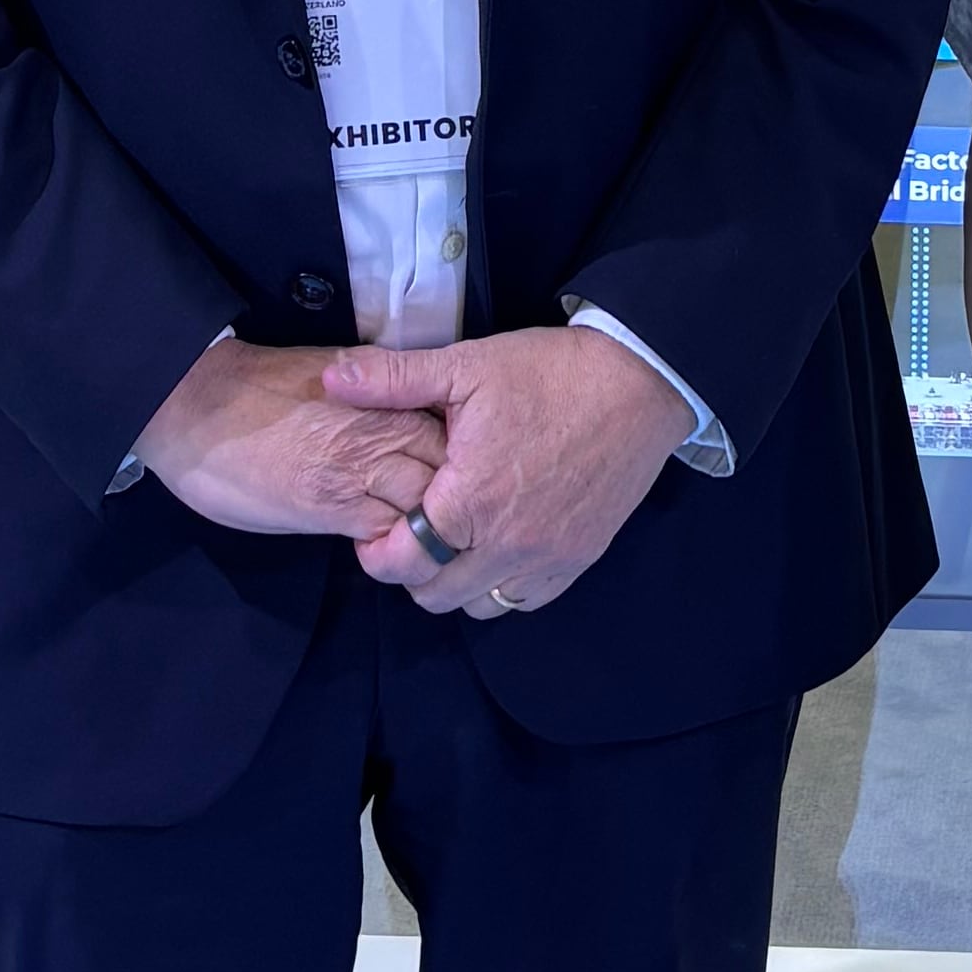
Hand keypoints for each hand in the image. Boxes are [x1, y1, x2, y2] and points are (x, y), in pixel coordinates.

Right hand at [132, 332, 443, 540]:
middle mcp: (385, 426)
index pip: (453, 427)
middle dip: (458, 495)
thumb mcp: (330, 374)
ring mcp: (363, 467)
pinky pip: (389, 535)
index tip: (459, 477)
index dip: (463, 457)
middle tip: (452, 519)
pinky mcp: (334, 507)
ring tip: (424, 542)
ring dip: (430, 528)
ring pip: (429, 506)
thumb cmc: (254, 388)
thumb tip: (408, 419)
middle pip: (454, 469)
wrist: (194, 403)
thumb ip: (375, 398)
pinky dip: (396, 548)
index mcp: (385, 390)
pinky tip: (387, 548)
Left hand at [322, 320, 694, 619]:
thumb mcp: (466, 365)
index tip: (375, 530)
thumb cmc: (550, 372)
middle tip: (412, 532)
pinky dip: (504, 585)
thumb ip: (392, 379)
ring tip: (457, 540)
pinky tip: (500, 545)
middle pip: (436, 596)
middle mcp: (509, 543)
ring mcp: (549, 557)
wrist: (641, 380)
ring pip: (482, 606)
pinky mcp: (581, 558)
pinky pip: (528, 600)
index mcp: (470, 499)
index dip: (376, 554)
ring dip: (459, 583)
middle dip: (412, 571)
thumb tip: (330, 379)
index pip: (402, 563)